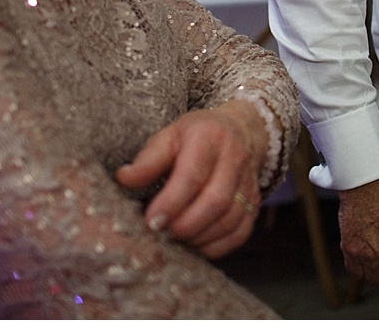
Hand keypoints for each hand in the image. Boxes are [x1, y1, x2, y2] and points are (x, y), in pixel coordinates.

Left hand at [116, 101, 265, 257]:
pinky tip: (195, 244)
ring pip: (230, 220)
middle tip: (161, 233)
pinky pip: (239, 233)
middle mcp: (235, 159)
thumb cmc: (196, 137)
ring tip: (174, 239)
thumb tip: (124, 179)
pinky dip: (216, 246)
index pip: (193, 175)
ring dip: (199, 237)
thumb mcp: (169, 136)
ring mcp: (248, 183)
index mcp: (209, 138)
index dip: (171, 202)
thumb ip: (148, 159)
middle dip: (185, 225)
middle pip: (216, 201)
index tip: (150, 221)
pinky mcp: (254, 204)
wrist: (240, 131)